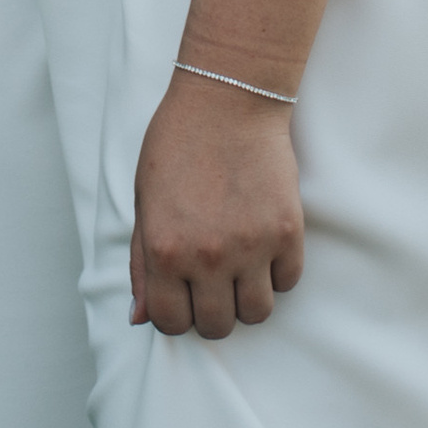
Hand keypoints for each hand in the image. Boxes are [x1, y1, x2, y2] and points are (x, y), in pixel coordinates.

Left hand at [129, 69, 303, 340]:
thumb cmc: (178, 145)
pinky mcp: (287, 231)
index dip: (176, 315)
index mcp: (163, 250)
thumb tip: (139, 317)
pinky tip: (264, 245)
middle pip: (217, 326)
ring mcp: (250, 247)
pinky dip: (278, 272)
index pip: (169, 322)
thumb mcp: (144, 202)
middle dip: (212, 311)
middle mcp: (206, 257)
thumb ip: (141, 263)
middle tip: (213, 284)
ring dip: (248, 298)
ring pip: (257, 313)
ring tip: (242, 269)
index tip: (183, 298)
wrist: (228, 101)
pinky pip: (289, 281)